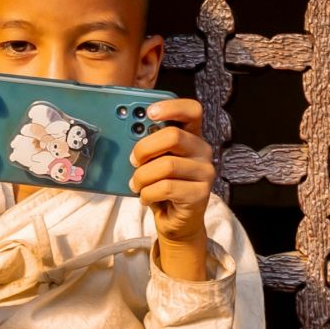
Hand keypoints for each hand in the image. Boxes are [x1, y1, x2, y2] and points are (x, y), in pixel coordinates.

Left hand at [128, 97, 214, 249]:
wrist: (176, 221)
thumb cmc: (163, 187)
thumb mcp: (155, 161)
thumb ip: (149, 146)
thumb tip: (125, 134)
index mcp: (192, 136)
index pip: (192, 110)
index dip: (171, 107)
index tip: (149, 112)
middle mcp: (203, 150)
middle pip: (174, 136)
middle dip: (145, 147)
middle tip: (133, 160)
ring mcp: (205, 172)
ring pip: (167, 165)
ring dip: (142, 176)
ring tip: (136, 184)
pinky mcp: (200, 194)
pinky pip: (166, 188)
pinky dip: (148, 193)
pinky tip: (145, 197)